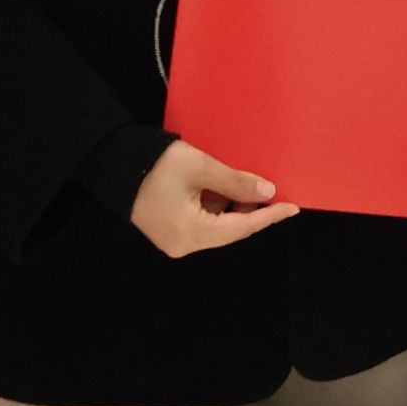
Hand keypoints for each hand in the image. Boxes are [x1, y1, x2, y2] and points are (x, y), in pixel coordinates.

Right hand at [128, 138, 301, 258]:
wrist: (114, 161)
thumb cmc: (157, 163)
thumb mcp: (201, 168)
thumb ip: (237, 183)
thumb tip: (268, 193)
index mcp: (190, 234)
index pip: (241, 228)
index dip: (268, 217)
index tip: (292, 207)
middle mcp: (182, 245)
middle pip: (228, 231)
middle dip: (251, 211)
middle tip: (271, 190)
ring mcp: (174, 240)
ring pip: (216, 227)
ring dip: (233, 207)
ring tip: (245, 184)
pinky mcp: (168, 230)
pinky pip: (202, 222)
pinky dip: (216, 207)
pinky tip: (223, 188)